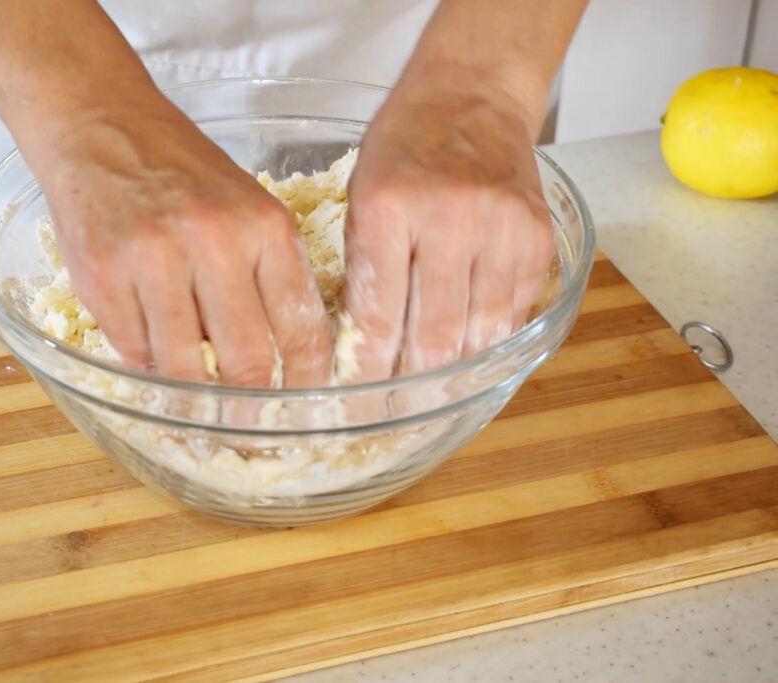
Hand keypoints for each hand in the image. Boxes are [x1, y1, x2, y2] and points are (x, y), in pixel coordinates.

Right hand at [18, 89, 332, 387]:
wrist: (102, 127)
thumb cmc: (182, 175)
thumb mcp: (248, 208)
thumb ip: (268, 278)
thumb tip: (283, 367)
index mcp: (266, 228)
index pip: (300, 330)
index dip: (305, 386)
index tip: (303, 414)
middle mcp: (214, 243)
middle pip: (246, 362)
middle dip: (250, 411)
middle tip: (247, 433)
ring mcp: (154, 259)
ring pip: (185, 368)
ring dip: (193, 398)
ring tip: (198, 407)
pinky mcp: (102, 275)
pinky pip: (134, 351)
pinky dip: (147, 365)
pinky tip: (152, 351)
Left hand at [343, 81, 554, 379]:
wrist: (473, 97)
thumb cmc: (406, 145)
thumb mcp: (360, 193)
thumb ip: (365, 266)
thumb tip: (365, 346)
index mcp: (389, 206)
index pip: (377, 312)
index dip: (368, 366)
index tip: (360, 397)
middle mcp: (451, 218)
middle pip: (431, 334)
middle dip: (409, 382)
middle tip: (393, 413)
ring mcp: (503, 228)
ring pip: (477, 334)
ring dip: (451, 372)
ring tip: (430, 396)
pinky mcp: (538, 238)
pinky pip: (511, 312)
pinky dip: (486, 338)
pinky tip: (467, 352)